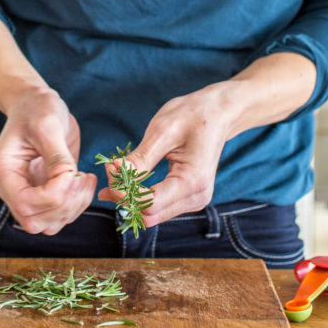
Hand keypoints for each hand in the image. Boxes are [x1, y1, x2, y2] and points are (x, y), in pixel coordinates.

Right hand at [0, 84, 96, 234]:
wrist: (36, 103)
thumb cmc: (37, 109)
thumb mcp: (47, 125)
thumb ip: (56, 155)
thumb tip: (67, 178)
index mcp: (3, 170)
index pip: (24, 203)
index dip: (53, 195)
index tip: (71, 172)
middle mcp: (11, 187)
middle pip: (35, 220)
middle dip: (64, 204)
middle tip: (82, 178)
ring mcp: (27, 192)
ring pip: (49, 223)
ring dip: (73, 207)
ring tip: (85, 179)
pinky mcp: (44, 193)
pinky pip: (59, 214)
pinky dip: (77, 205)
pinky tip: (84, 181)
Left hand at [97, 82, 233, 225]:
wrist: (217, 113)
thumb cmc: (192, 116)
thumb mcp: (163, 131)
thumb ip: (140, 158)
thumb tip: (115, 175)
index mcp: (193, 182)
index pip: (149, 203)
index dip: (124, 191)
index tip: (110, 167)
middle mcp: (196, 198)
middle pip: (149, 213)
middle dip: (124, 195)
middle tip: (110, 167)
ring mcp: (193, 201)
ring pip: (151, 213)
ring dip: (130, 196)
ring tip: (115, 171)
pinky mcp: (187, 198)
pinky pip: (158, 205)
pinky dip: (139, 194)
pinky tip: (125, 179)